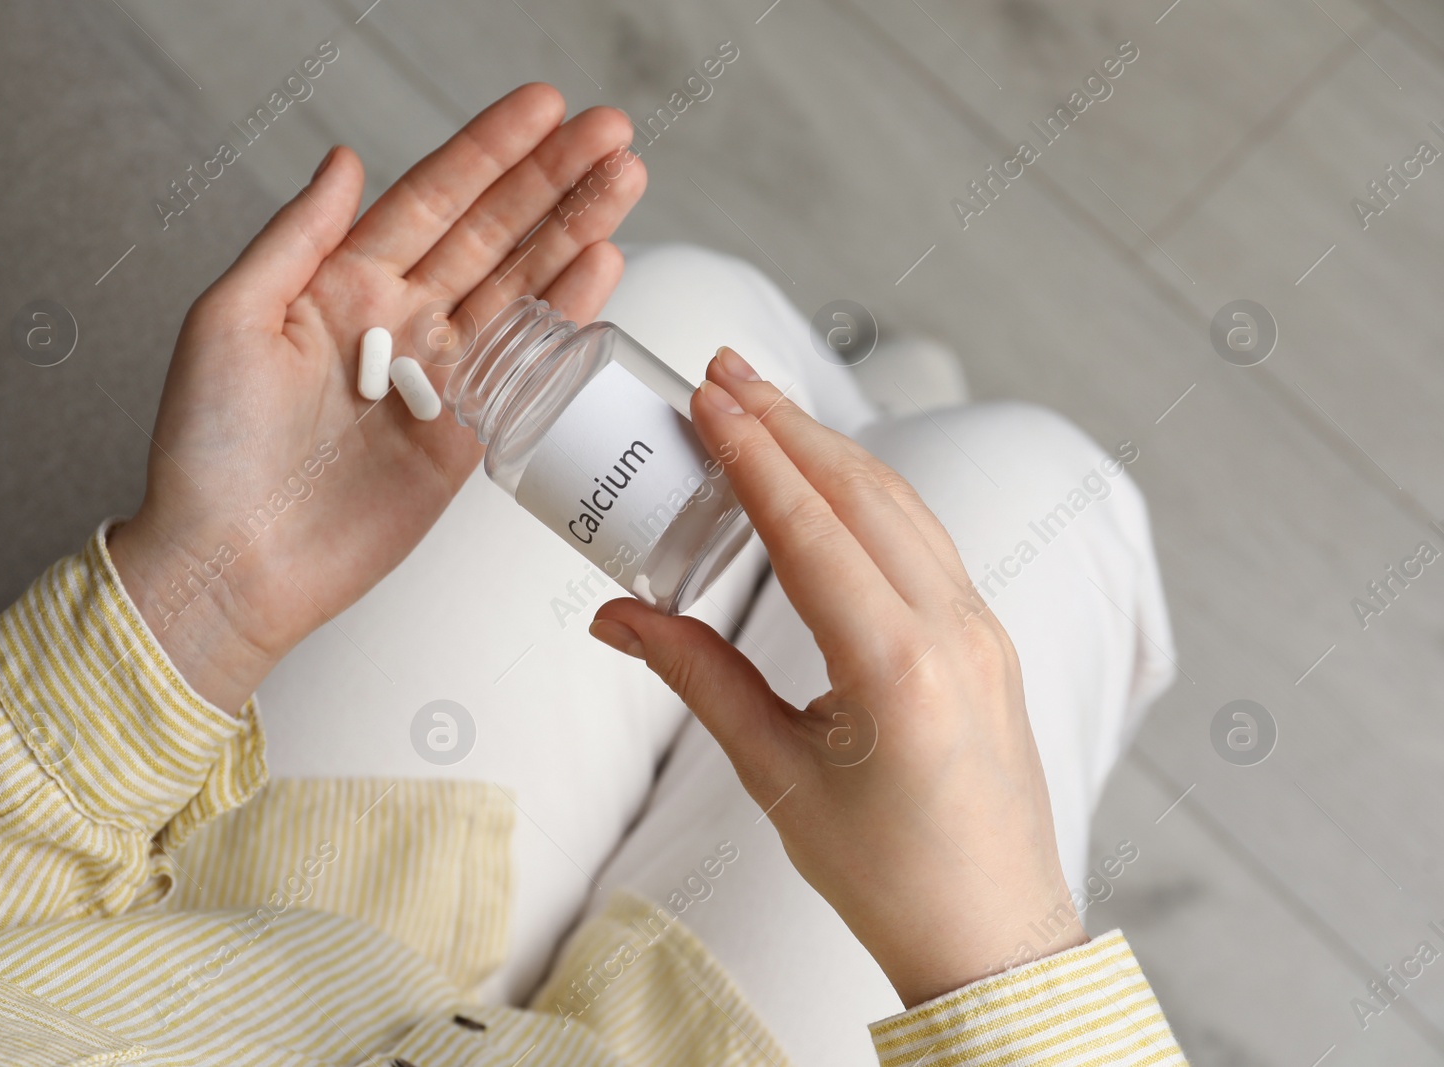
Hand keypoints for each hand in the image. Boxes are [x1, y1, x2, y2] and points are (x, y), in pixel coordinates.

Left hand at [109, 84, 644, 712]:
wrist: (231, 563)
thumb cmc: (207, 450)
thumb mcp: (229, 319)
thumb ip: (297, 237)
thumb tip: (344, 160)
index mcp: (340, 284)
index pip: (431, 198)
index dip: (489, 150)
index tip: (543, 106)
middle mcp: (397, 323)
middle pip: (492, 233)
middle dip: (553, 179)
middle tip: (610, 133)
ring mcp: (438, 378)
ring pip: (520, 288)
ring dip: (575, 233)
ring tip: (625, 181)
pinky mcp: (467, 436)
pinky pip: (526, 365)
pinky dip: (567, 316)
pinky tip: (602, 267)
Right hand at [589, 347, 1082, 1007]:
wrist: (992, 935)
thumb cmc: (887, 874)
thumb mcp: (776, 776)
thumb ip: (698, 679)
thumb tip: (617, 618)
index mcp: (897, 667)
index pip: (811, 528)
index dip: (751, 453)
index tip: (706, 395)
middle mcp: (952, 631)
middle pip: (861, 491)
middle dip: (786, 423)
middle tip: (723, 370)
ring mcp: (981, 630)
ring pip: (901, 505)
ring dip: (829, 448)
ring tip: (764, 405)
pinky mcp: (987, 638)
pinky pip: (925, 540)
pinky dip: (867, 494)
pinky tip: (827, 480)